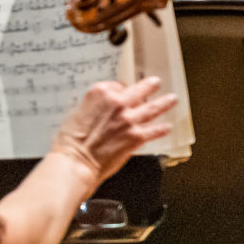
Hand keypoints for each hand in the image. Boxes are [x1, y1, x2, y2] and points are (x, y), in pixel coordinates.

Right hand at [48, 77, 176, 184]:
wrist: (77, 160)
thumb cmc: (71, 139)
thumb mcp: (76, 112)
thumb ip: (93, 106)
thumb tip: (101, 110)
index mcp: (99, 93)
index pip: (117, 85)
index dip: (121, 89)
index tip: (124, 92)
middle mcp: (116, 103)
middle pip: (139, 91)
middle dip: (149, 86)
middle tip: (155, 83)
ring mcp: (129, 119)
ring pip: (152, 108)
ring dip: (164, 103)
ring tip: (171, 99)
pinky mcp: (136, 136)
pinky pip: (154, 131)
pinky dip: (162, 129)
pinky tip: (167, 127)